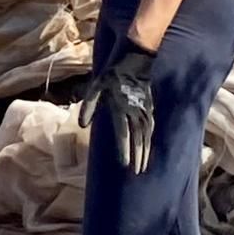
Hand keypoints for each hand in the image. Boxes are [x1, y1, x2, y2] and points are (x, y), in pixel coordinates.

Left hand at [79, 38, 155, 172]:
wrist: (136, 61)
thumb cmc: (112, 75)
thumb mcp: (96, 87)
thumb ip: (89, 106)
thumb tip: (82, 126)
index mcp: (120, 107)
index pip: (123, 134)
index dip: (124, 150)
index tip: (124, 166)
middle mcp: (134, 111)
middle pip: (138, 139)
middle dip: (137, 157)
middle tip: (136, 173)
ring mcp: (144, 110)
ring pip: (146, 136)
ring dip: (145, 152)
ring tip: (143, 167)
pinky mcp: (150, 108)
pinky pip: (151, 128)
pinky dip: (150, 141)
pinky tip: (148, 149)